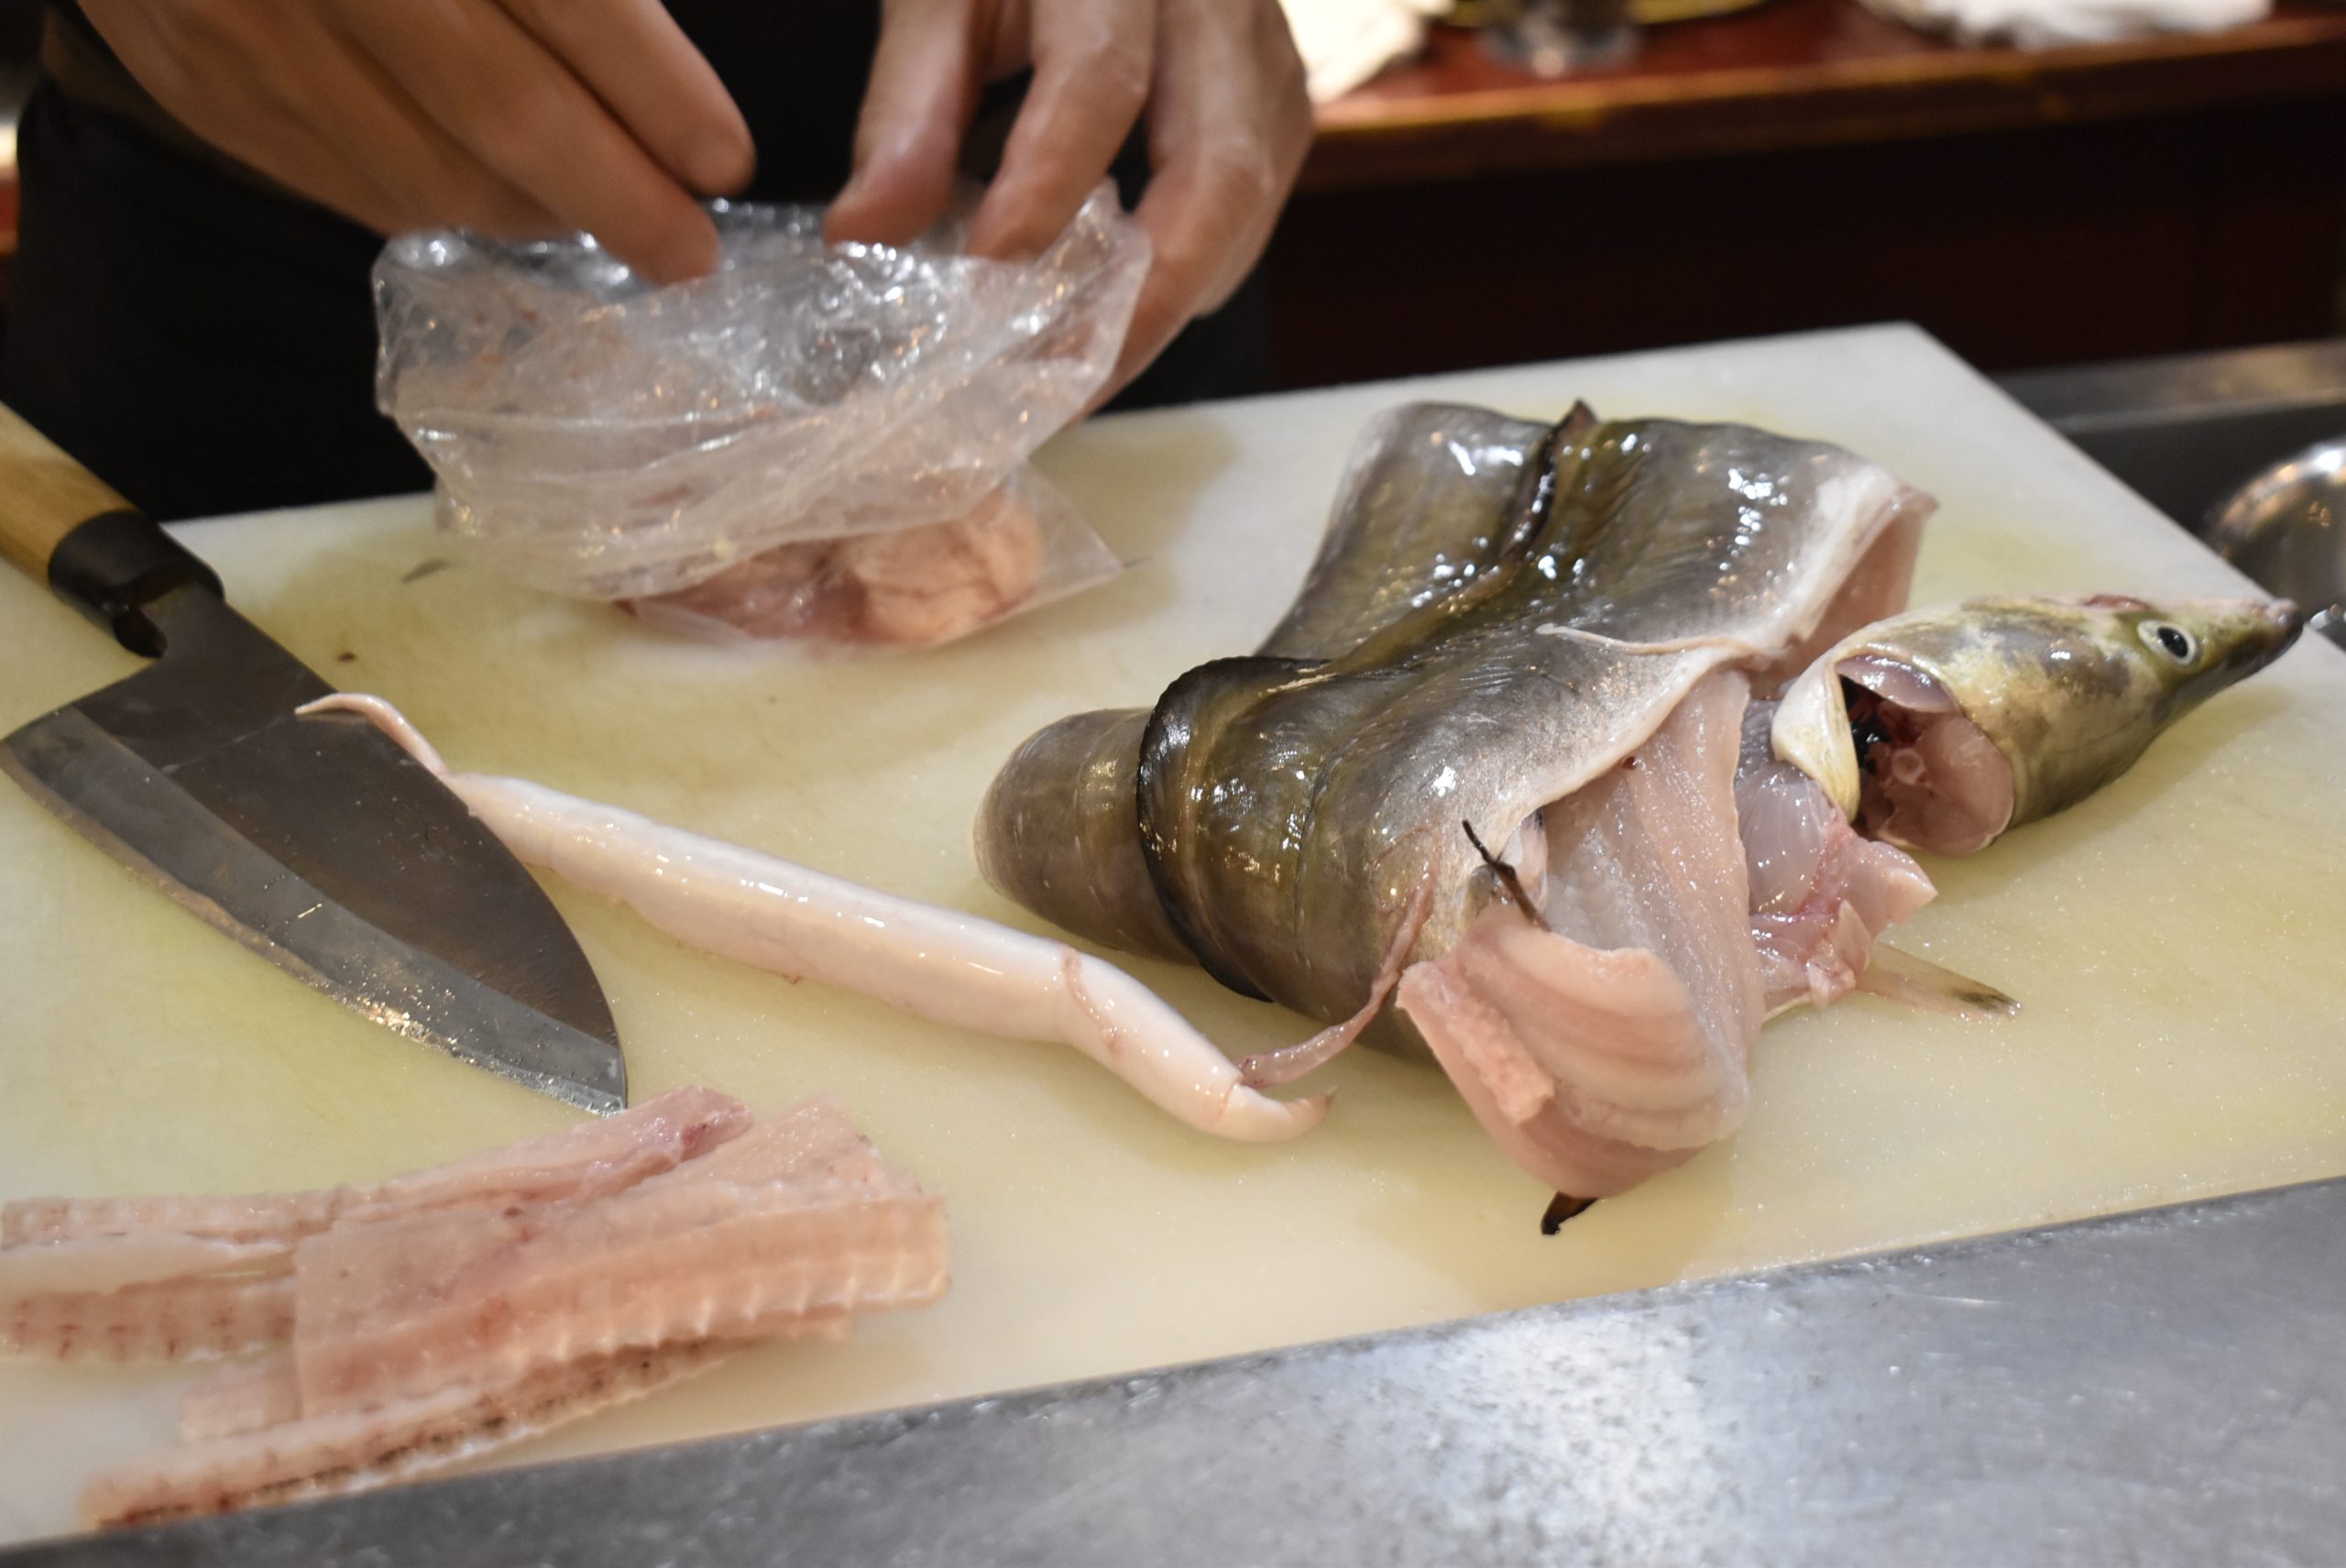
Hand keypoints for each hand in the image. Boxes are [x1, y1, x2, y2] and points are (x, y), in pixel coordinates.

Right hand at [78, 0, 755, 281]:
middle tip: (691, 251)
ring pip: (436, 173)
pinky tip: (508, 195)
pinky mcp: (207, 91)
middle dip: (620, 196)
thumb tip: (665, 86)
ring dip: (544, 213)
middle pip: (506, 112)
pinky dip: (454, 204)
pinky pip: (360, 188)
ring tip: (608, 216)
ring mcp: (249, 31)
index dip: (655, 88)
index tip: (724, 160)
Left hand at [825, 0, 1311, 394]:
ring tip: (1083, 369)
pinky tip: (1124, 310)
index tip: (988, 281)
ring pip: (1248, 203)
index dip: (1046, 187)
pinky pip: (1257, 208)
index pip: (1098, 79)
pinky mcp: (1277, 97)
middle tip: (1061, 382)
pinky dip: (1194, 274)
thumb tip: (865, 234)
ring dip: (1170, 301)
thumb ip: (909, 106)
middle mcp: (1216, 3)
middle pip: (1218, 169)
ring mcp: (1264, 53)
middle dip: (1142, 296)